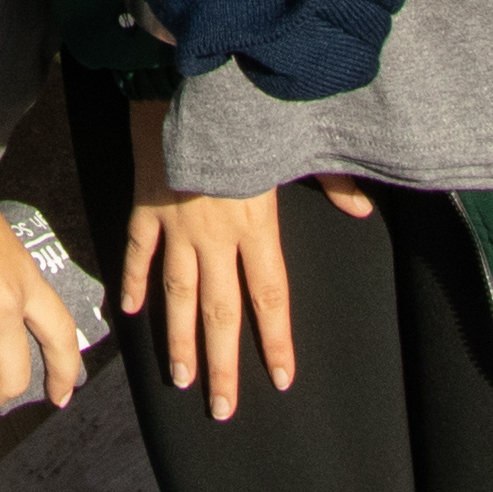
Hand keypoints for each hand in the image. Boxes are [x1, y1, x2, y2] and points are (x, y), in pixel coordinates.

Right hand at [117, 95, 365, 418]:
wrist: (189, 82)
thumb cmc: (250, 113)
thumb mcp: (295, 146)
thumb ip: (330, 182)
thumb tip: (362, 210)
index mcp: (257, 226)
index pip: (271, 297)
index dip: (277, 341)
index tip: (282, 379)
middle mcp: (217, 237)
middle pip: (221, 312)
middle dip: (223, 364)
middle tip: (222, 409)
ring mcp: (177, 226)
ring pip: (177, 295)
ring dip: (179, 340)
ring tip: (182, 378)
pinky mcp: (146, 206)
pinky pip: (139, 252)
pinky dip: (134, 281)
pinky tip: (130, 312)